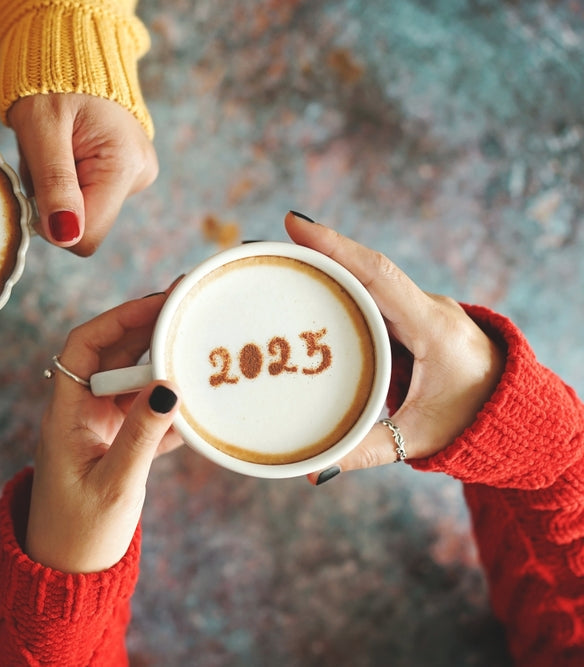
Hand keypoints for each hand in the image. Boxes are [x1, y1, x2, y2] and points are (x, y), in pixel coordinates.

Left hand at [8, 93, 157, 255]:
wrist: (70, 48)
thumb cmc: (53, 80)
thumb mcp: (42, 129)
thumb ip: (55, 184)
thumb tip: (66, 237)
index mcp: (124, 167)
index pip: (84, 236)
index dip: (52, 222)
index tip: (37, 184)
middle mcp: (138, 176)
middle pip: (80, 222)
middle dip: (51, 196)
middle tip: (43, 152)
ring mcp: (133, 174)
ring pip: (79, 208)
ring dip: (52, 183)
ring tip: (51, 142)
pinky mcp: (123, 171)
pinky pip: (83, 192)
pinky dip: (61, 174)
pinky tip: (62, 144)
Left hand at [27, 294, 182, 572]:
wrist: (69, 573)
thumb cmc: (80, 533)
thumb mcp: (115, 483)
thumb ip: (142, 435)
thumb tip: (171, 387)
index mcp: (66, 413)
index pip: (83, 347)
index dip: (117, 319)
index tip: (155, 305)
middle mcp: (80, 412)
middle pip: (111, 355)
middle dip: (148, 330)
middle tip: (189, 309)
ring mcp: (99, 427)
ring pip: (131, 380)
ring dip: (162, 363)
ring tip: (200, 342)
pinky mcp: (117, 445)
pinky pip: (146, 411)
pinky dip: (170, 402)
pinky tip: (199, 396)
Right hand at [281, 213, 504, 482]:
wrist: (518, 414)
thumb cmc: (473, 423)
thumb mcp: (419, 439)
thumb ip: (367, 450)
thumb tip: (314, 469)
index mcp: (433, 329)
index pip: (378, 277)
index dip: (336, 248)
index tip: (296, 224)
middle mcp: (429, 310)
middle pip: (367, 271)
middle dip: (320, 252)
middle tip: (272, 245)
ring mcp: (423, 312)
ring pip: (371, 282)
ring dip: (330, 270)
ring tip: (283, 264)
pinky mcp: (416, 321)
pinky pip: (376, 298)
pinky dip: (343, 291)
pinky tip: (313, 293)